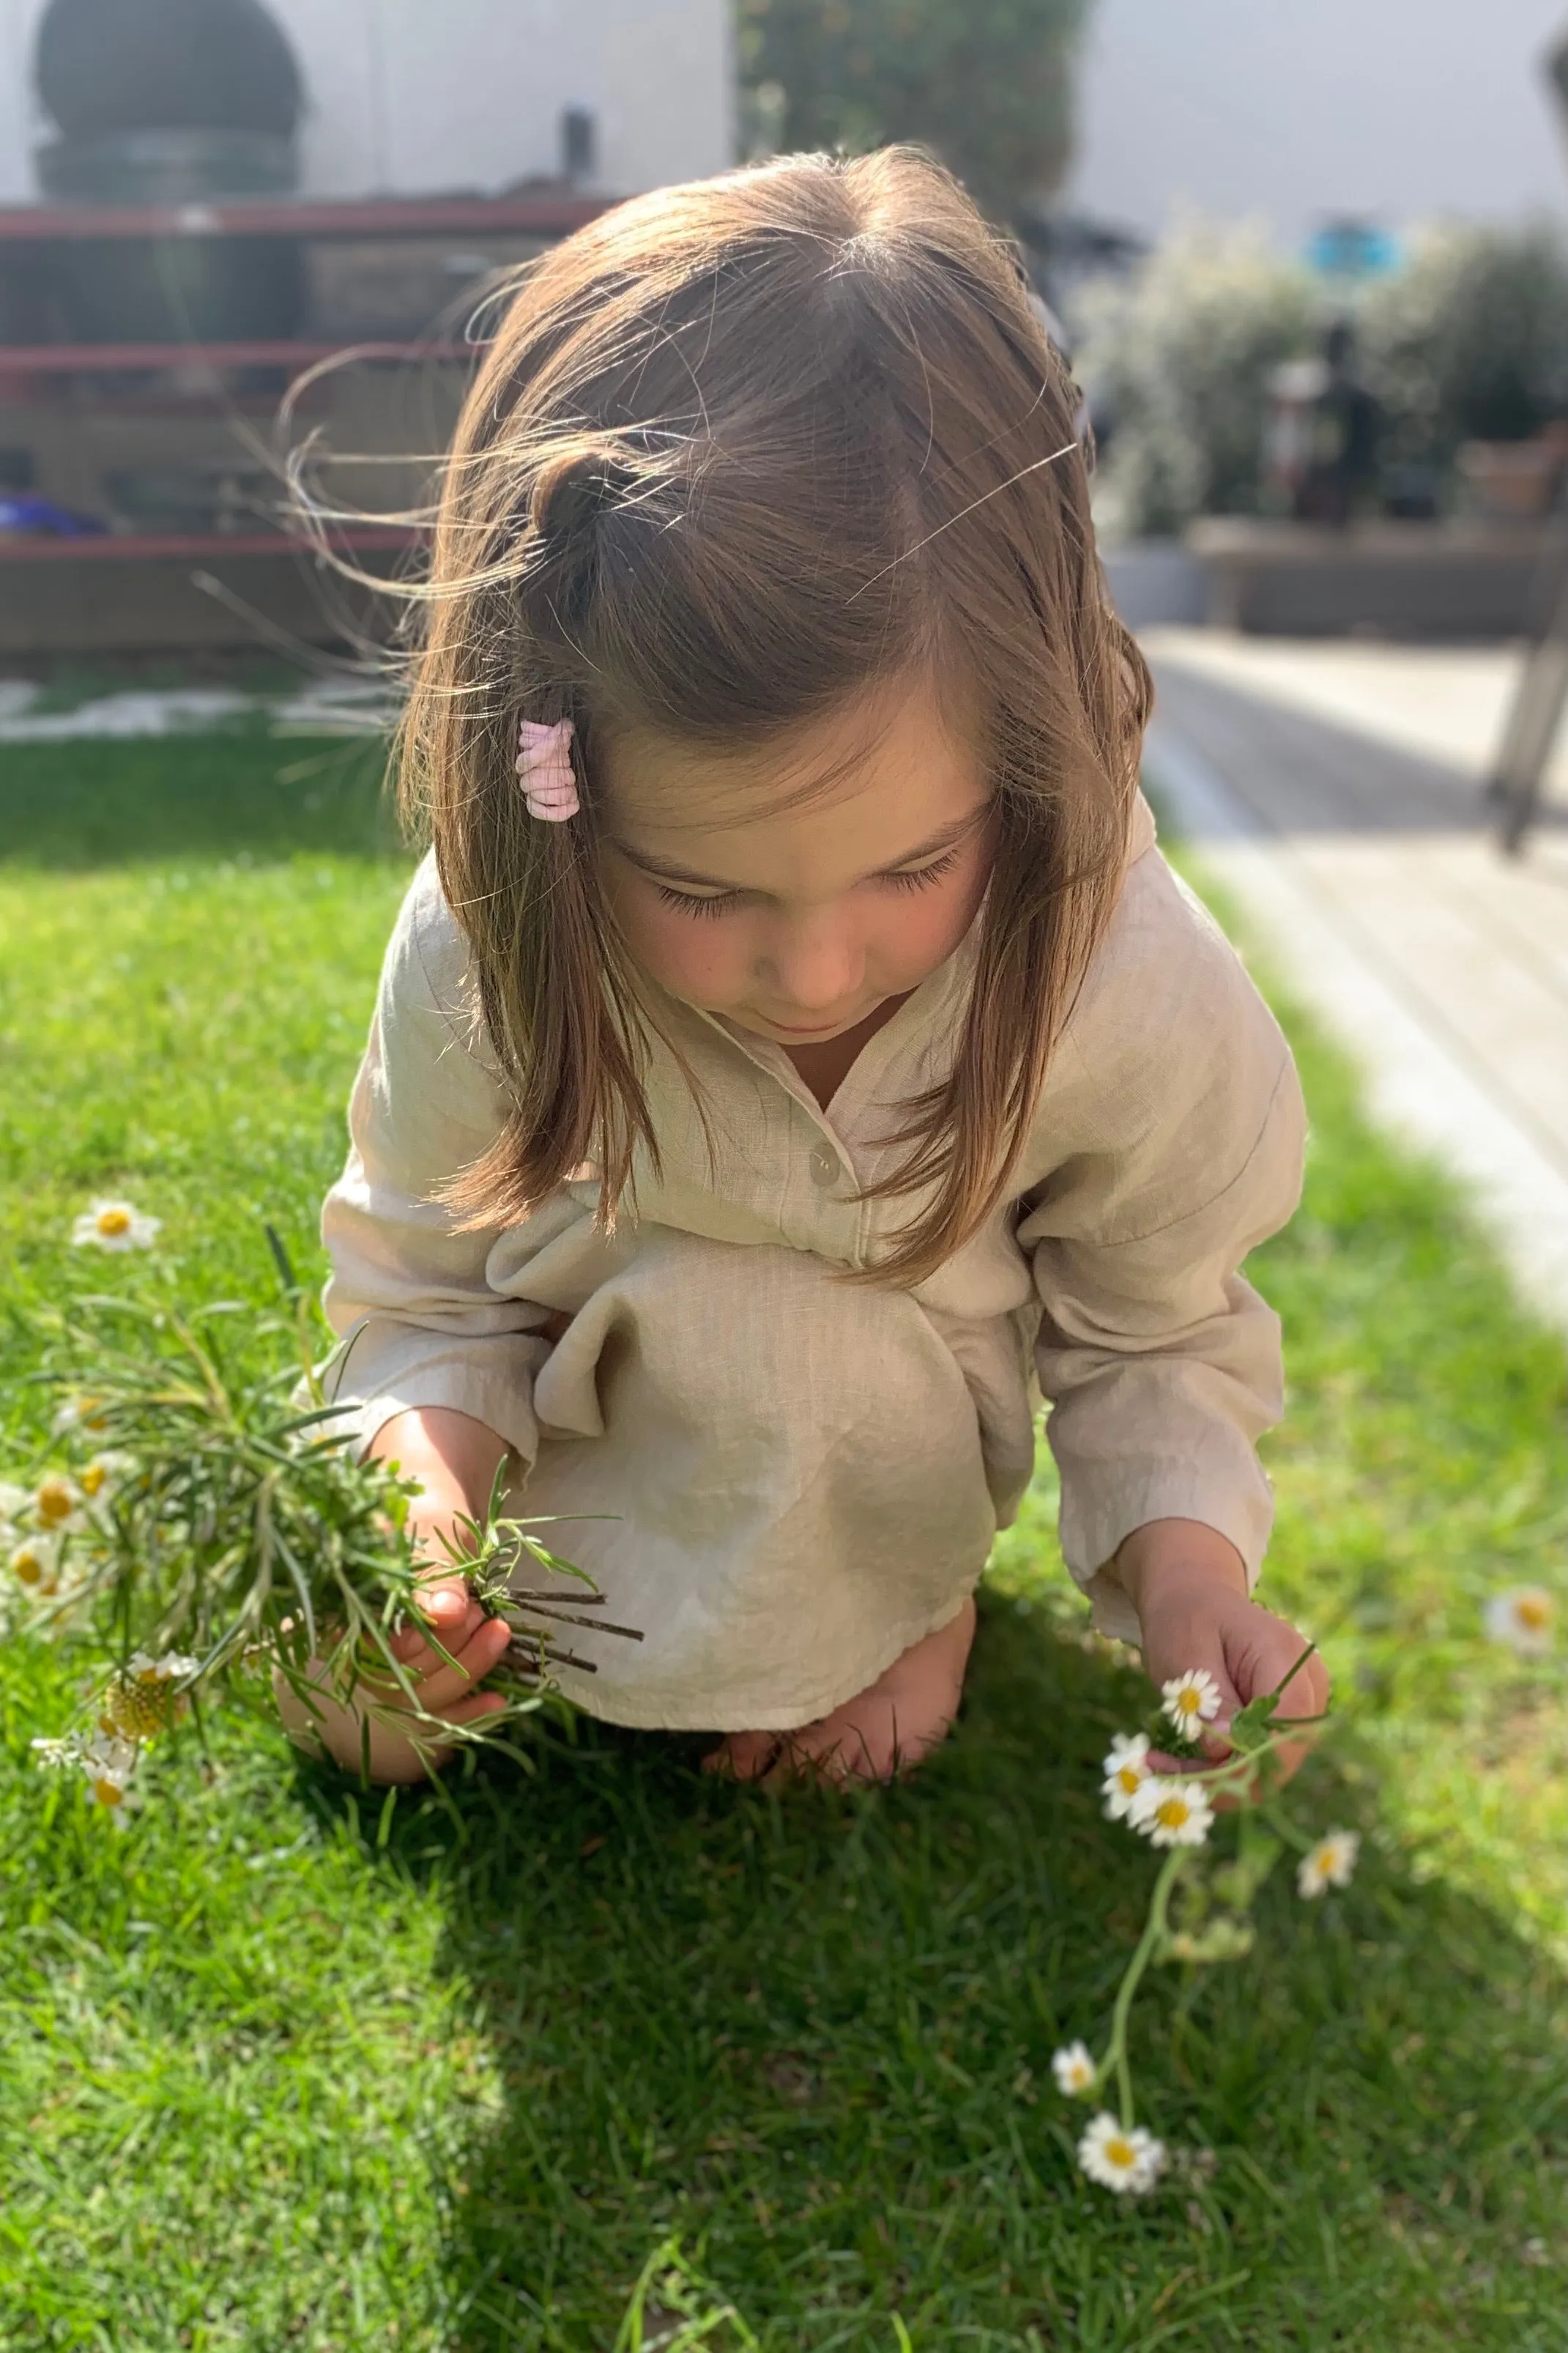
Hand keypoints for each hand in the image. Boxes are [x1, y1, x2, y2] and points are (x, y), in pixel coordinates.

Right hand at [273, 1405, 516, 1785]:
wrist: (434, 1492)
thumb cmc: (424, 1504)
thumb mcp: (429, 1524)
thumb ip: (431, 1569)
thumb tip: (444, 1613)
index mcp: (345, 1605)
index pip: (370, 1652)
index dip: (418, 1644)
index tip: (459, 1611)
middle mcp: (359, 1640)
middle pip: (396, 1679)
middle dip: (449, 1654)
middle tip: (481, 1613)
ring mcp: (390, 1658)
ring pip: (420, 1697)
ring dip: (466, 1672)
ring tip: (499, 1633)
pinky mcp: (422, 1668)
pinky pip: (438, 1708)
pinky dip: (471, 1709)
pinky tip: (501, 1701)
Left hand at [1116, 1518, 1329, 1798]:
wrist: (1195, 1597)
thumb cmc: (1186, 1617)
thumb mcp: (1184, 1652)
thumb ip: (1208, 1700)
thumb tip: (1223, 1751)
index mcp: (1284, 1656)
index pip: (1285, 1727)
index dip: (1244, 1761)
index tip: (1190, 1776)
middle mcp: (1308, 1683)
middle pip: (1281, 1755)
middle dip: (1223, 1776)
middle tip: (1160, 1773)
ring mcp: (1304, 1702)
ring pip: (1270, 1764)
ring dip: (1217, 1775)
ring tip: (1160, 1764)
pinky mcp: (1288, 1718)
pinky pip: (1261, 1757)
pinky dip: (1221, 1766)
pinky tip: (1180, 1759)